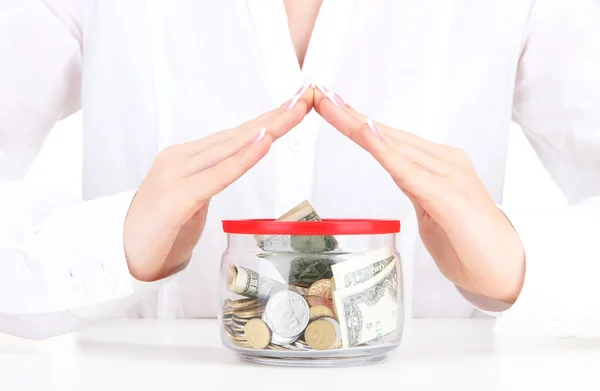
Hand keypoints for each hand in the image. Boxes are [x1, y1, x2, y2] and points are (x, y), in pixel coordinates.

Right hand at [124, 87, 312, 280]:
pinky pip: (218, 175)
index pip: (234, 136)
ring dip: (267, 129)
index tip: (295, 108)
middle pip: (237, 135)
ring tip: (294, 112)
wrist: (120, 256)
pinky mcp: (176, 197)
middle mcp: (181, 158)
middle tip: (305, 99)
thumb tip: (235, 164)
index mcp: (187, 157)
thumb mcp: (193, 199)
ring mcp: (176, 175)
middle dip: (275, 118)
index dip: (266, 121)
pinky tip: (263, 141)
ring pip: (230, 147)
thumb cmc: (160, 231)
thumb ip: (211, 178)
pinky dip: (244, 157)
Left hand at [313, 86, 524, 302]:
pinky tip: (365, 132)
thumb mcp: (433, 211)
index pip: (390, 139)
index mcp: (439, 165)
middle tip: (317, 94)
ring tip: (328, 105)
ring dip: (357, 124)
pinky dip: (384, 150)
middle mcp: (444, 161)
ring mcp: (448, 175)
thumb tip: (400, 176)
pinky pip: (408, 171)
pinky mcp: (448, 196)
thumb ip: (417, 188)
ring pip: (393, 145)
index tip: (330, 107)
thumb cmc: (469, 244)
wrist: (506, 270)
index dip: (358, 122)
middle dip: (349, 115)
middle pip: (387, 135)